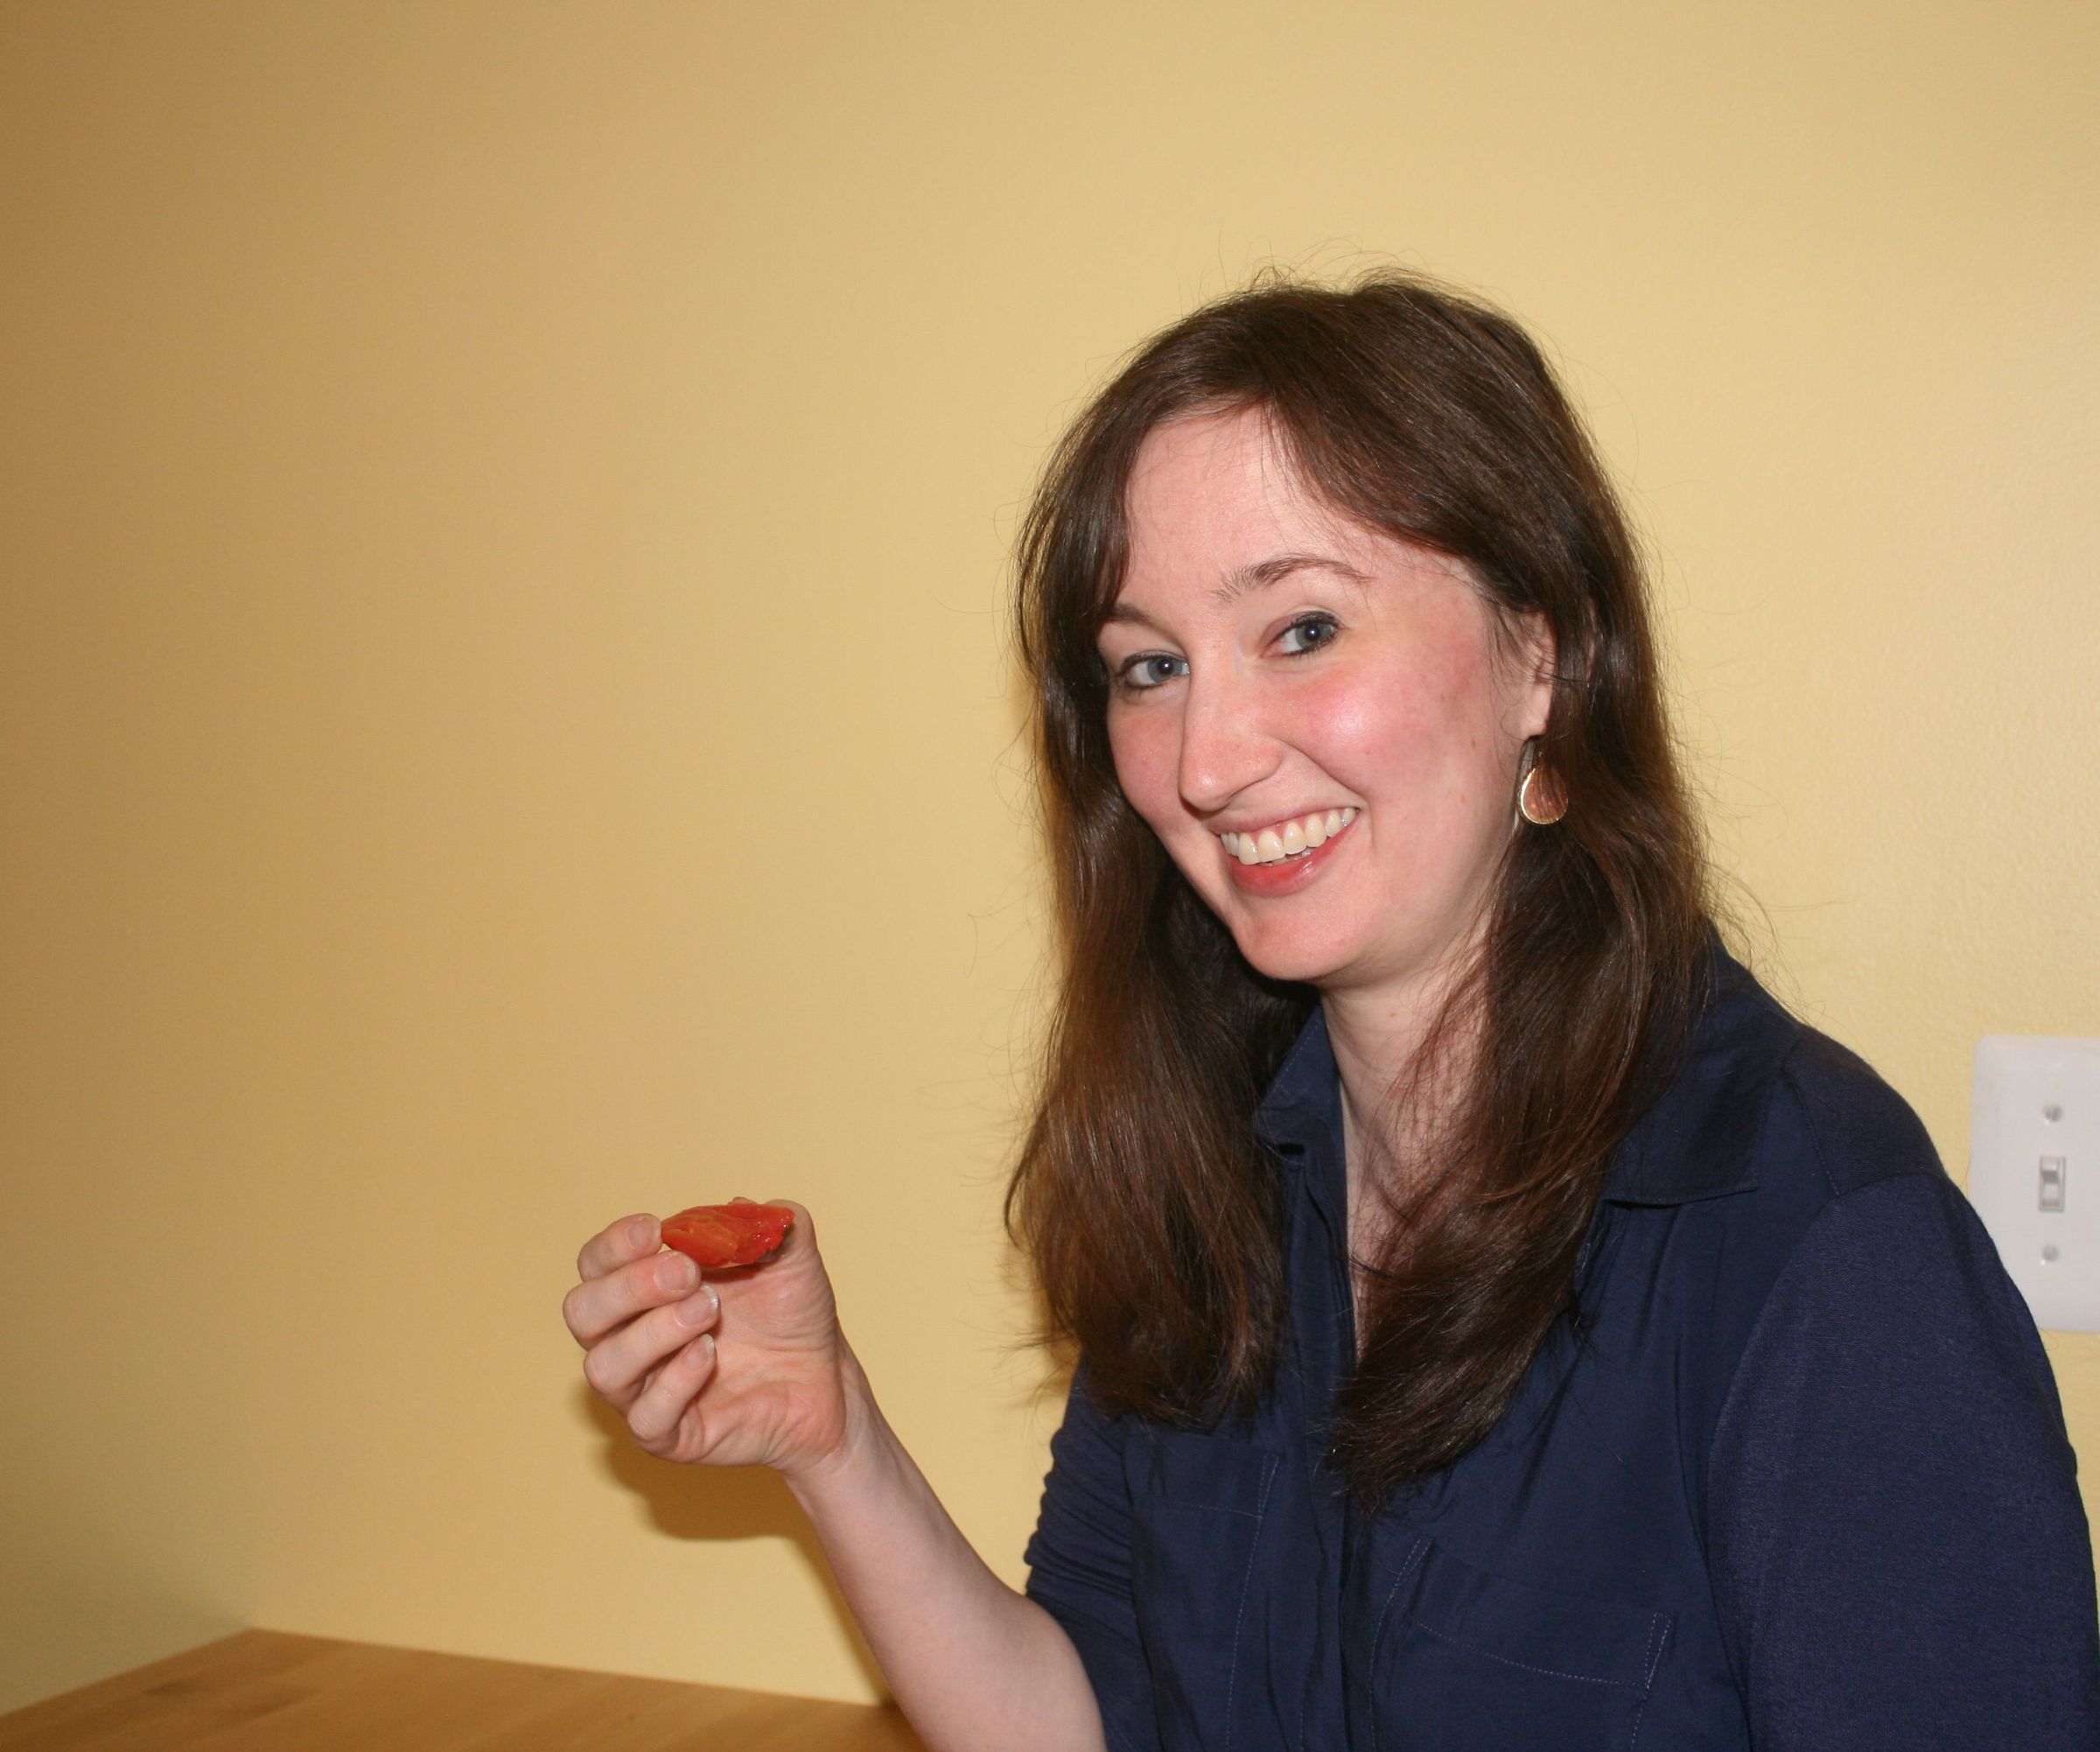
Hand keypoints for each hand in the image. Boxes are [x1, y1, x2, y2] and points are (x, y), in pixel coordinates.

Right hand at [563, 1200, 856, 1475]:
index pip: (595, 1264)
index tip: (655, 1230)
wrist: (826, 1379)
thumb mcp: (790, 1257)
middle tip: (688, 1272)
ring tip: (709, 1310)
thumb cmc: (791, 1314)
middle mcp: (630, 1339)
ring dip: (654, 1331)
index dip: (614, 1245)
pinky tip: (709, 1355)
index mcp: (643, 1289)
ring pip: (604, 1367)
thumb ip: (767, 1223)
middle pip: (583, 1312)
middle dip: (630, 1286)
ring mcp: (645, 1391)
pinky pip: (645, 1417)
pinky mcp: (671, 1436)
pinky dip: (674, 1381)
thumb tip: (740, 1206)